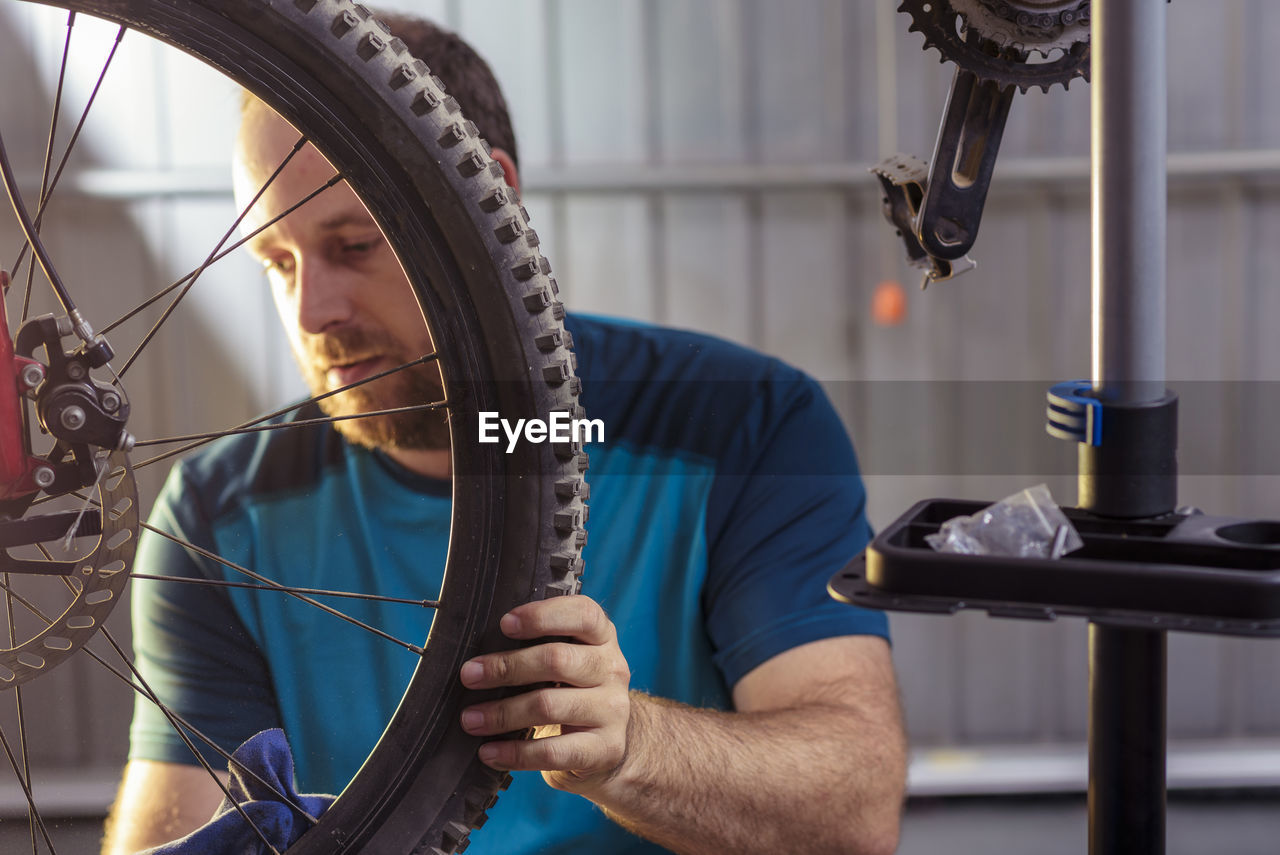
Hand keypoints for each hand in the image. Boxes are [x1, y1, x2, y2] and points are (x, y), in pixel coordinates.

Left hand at [459, 595, 631, 793]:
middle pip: (557, 660)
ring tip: (470, 720)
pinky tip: (489, 752)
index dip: (542, 616)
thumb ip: (537, 647)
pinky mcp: (606, 748)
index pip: (582, 615)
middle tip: (469, 676)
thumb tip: (478, 657)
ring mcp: (613, 710)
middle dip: (506, 668)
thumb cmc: (571, 690)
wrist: (606, 742)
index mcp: (602, 637)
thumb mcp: (566, 660)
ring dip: (502, 713)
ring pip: (549, 706)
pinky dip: (515, 753)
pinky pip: (554, 751)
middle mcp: (613, 668)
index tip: (504, 624)